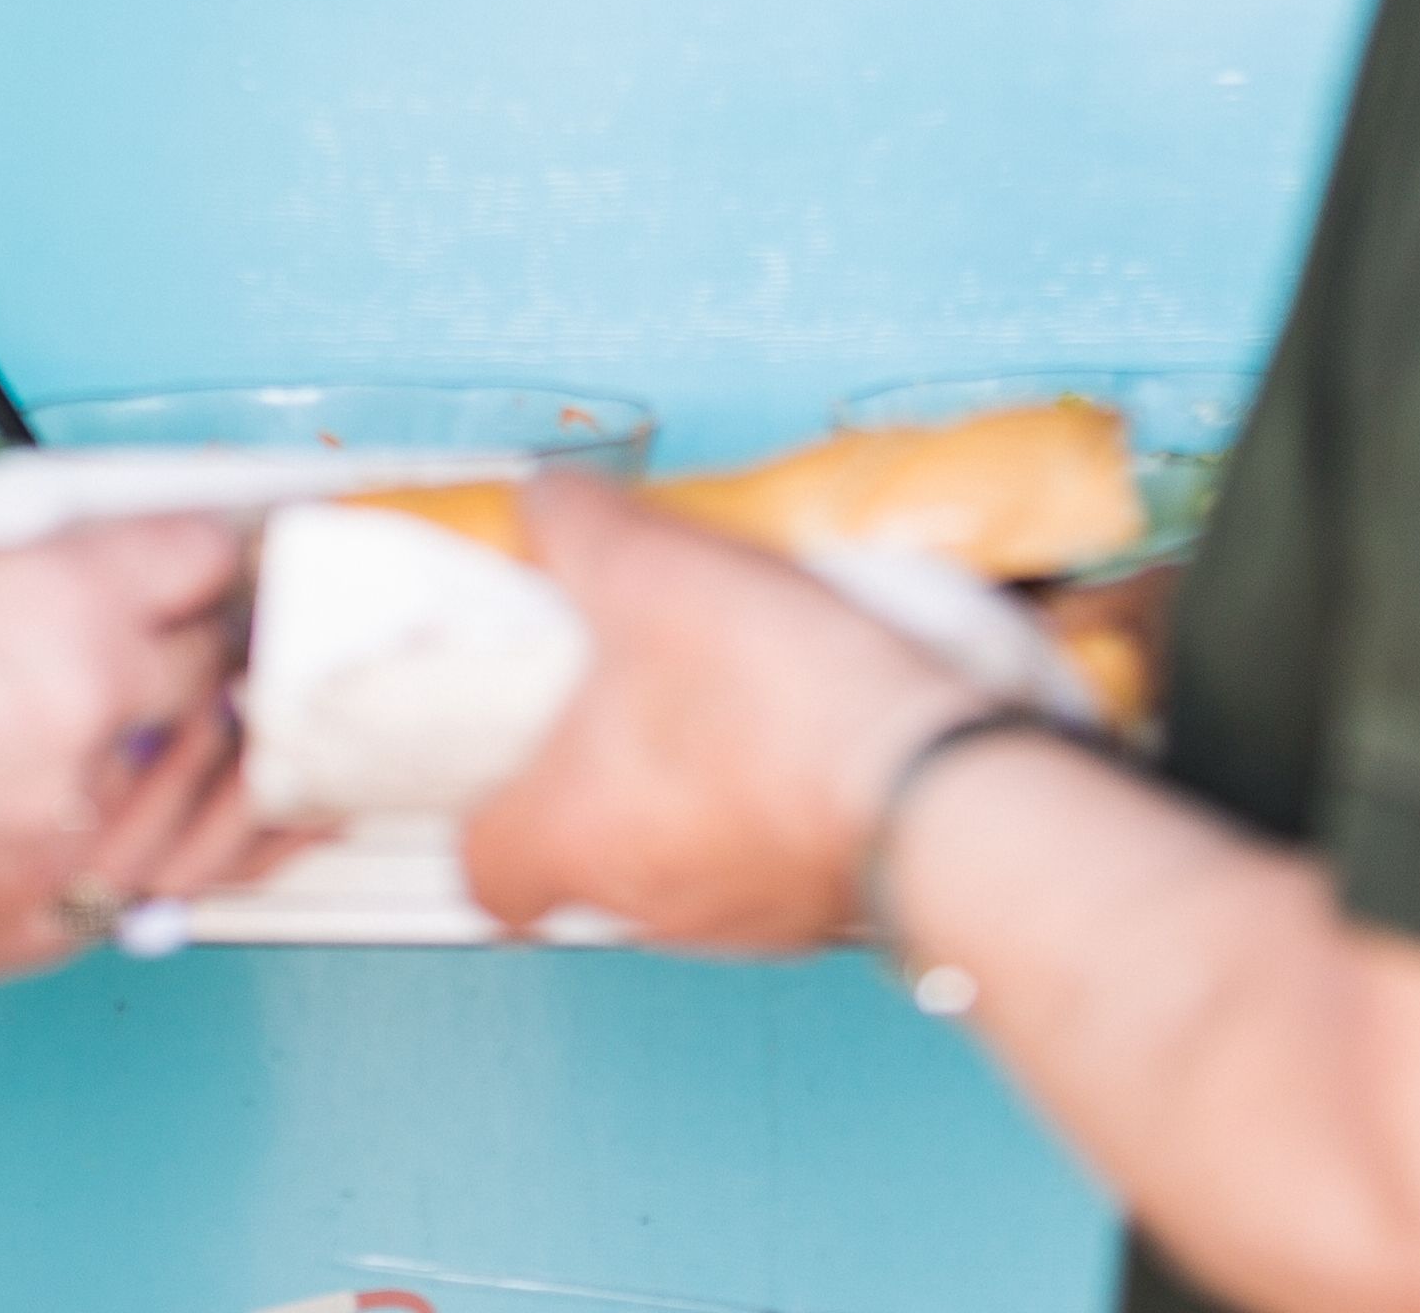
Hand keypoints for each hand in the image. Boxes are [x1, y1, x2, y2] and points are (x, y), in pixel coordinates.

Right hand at [0, 479, 256, 974]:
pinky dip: (227, 845)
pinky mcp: (47, 917)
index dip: (213, 548)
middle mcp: (94, 715)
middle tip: (229, 627)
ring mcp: (78, 829)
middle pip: (219, 664)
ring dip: (237, 739)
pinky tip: (274, 825)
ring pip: (215, 779)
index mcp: (66, 605)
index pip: (197, 559)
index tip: (217, 554)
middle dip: (227, 636)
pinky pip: (173, 878)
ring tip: (255, 715)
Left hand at [456, 469, 983, 952]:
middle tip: (638, 693)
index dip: (492, 813)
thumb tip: (546, 501)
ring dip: (708, 788)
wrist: (934, 783)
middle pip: (594, 858)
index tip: (507, 761)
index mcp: (573, 838)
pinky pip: (789, 856)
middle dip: (613, 778)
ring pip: (694, 860)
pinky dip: (793, 800)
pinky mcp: (829, 906)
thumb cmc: (774, 701)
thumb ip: (577, 528)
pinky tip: (819, 723)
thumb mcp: (645, 568)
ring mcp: (746, 918)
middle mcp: (650, 901)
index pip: (484, 873)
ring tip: (743, 692)